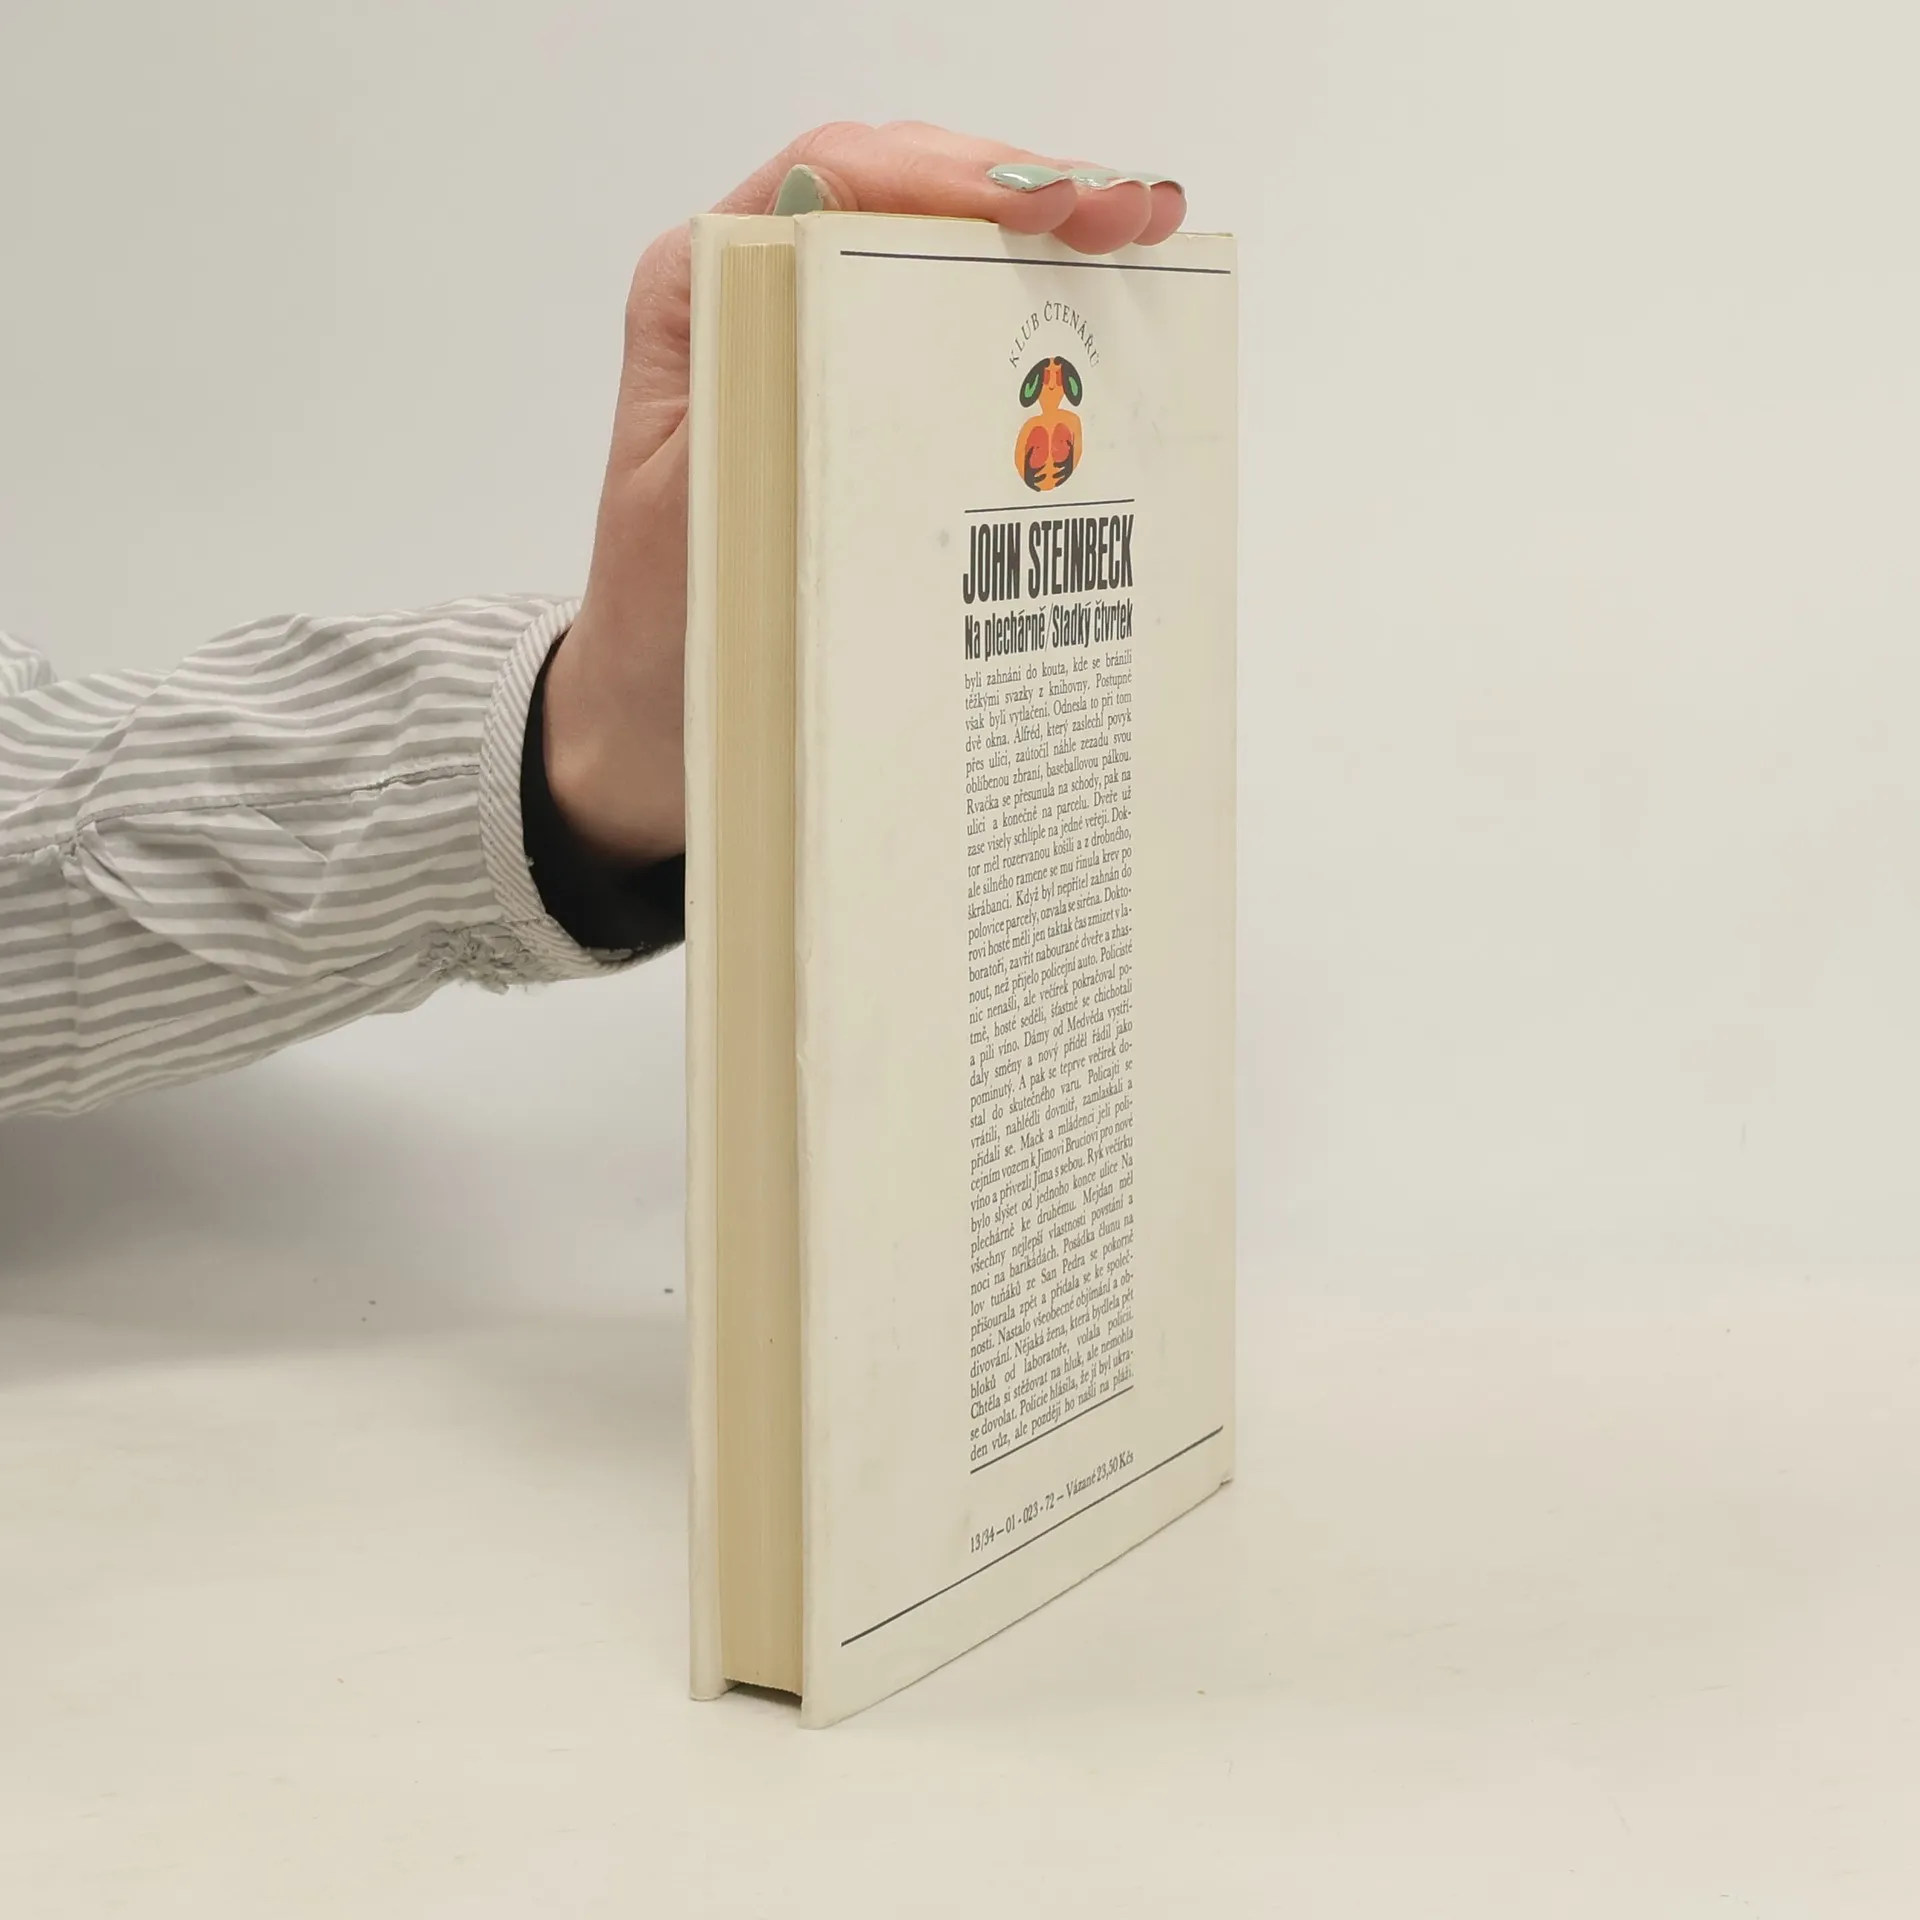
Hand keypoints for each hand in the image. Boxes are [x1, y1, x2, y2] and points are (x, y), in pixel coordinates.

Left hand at [541, 123, 1188, 863]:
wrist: (654, 720)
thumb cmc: (667, 634)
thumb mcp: (707, 527)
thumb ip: (760, 417)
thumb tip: (855, 322)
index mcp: (702, 300)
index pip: (832, 181)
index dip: (950, 178)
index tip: (1051, 207)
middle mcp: (759, 299)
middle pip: (905, 193)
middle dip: (1028, 190)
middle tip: (1136, 216)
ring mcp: (815, 345)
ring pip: (938, 248)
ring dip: (1045, 239)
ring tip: (1145, 237)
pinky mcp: (860, 399)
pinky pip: (948, 328)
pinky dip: (1031, 312)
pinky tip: (1105, 313)